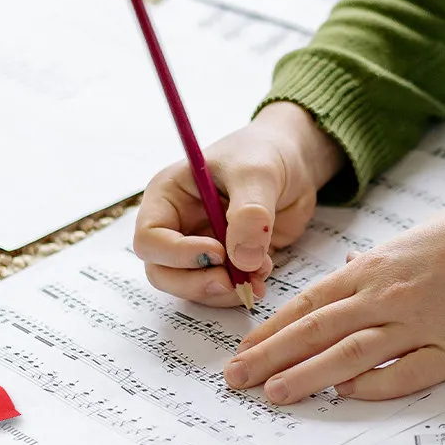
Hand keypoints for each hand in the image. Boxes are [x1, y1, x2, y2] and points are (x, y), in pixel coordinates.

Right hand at [133, 102, 343, 307]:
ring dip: (222, 291)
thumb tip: (243, 259)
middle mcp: (176, 225)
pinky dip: (239, 290)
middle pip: (162, 272)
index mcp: (168, 196)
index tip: (217, 252)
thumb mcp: (258, 174)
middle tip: (231, 281)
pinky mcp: (224, 263)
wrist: (294, 161)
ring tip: (257, 274)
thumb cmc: (264, 153)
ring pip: (189, 287)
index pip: (150, 238)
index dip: (177, 253)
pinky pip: (220, 290)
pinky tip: (262, 273)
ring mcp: (198, 247)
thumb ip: (250, 214)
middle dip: (195, 282)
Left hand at [223, 178, 444, 401]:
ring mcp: (422, 323)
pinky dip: (373, 385)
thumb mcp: (410, 242)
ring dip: (307, 375)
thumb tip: (342, 271)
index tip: (241, 351)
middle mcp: (389, 295)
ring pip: (351, 354)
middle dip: (270, 357)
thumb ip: (373, 266)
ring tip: (273, 393)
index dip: (270, 330)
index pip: (307, 305)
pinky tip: (345, 395)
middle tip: (235, 380)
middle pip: (316, 331)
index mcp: (374, 269)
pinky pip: (406, 373)